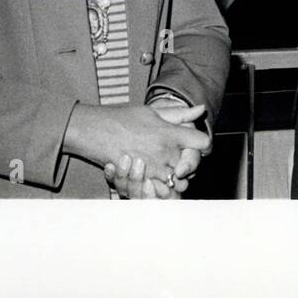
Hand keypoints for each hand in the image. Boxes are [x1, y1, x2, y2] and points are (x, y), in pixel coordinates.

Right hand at [68, 101, 207, 187]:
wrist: (94, 131)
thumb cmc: (122, 118)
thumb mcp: (152, 111)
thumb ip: (179, 113)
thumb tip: (201, 108)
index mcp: (170, 133)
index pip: (203, 142)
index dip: (202, 143)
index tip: (196, 143)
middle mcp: (166, 152)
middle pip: (194, 165)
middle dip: (190, 161)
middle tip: (181, 156)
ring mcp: (154, 169)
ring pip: (180, 180)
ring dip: (177, 176)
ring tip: (168, 167)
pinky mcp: (142, 180)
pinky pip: (162, 189)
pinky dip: (162, 185)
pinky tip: (156, 175)